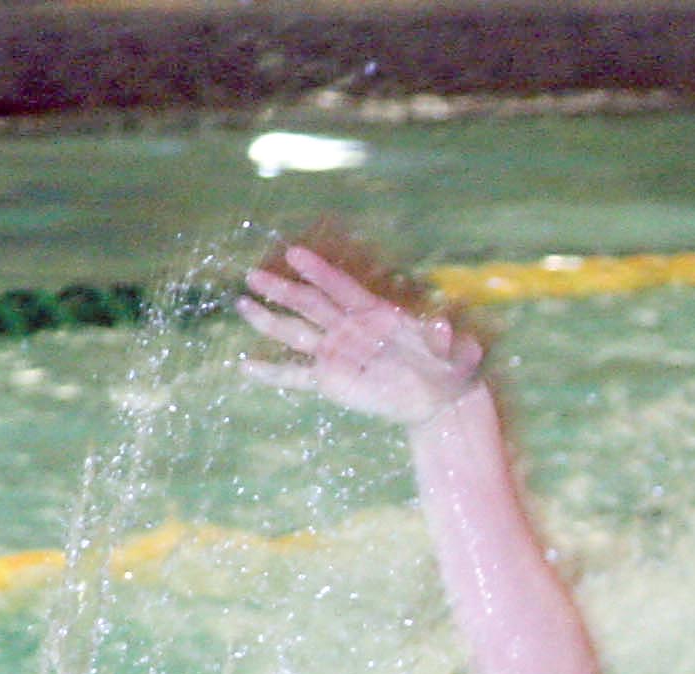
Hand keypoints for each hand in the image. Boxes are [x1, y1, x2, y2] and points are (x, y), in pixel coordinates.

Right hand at [238, 247, 484, 425]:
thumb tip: (442, 327)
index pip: (340, 287)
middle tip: (252, 276)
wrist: (438, 398)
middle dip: (281, 290)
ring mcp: (337, 353)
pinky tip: (247, 365)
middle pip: (309, 304)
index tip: (293, 254)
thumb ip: (444, 340)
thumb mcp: (453, 353)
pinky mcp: (331, 381)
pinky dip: (273, 372)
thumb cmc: (448, 367)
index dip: (318, 271)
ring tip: (242, 304)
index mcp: (374, 312)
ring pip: (296, 333)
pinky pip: (296, 376)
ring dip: (269, 320)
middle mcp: (349, 328)